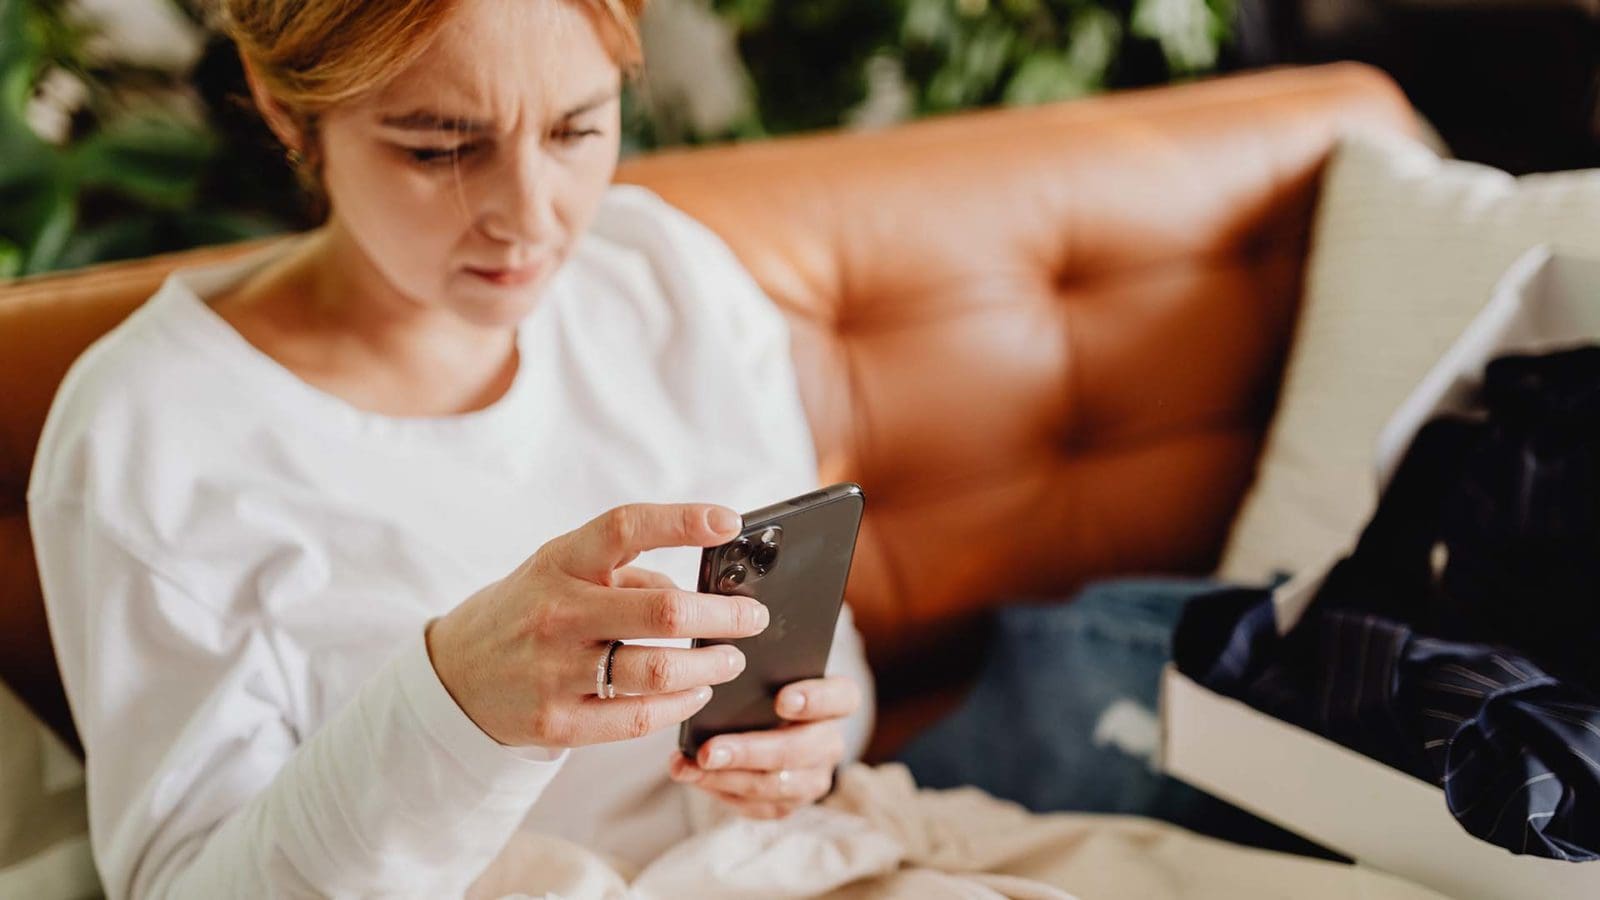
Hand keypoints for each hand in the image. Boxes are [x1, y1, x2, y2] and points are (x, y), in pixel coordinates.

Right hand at [425, 503, 770, 749]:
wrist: (454, 675)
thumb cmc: (528, 609)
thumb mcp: (561, 570)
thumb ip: (626, 573)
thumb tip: (699, 591)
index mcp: (560, 562)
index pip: (625, 528)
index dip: (682, 521)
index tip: (729, 522)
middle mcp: (558, 613)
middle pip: (663, 610)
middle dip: (724, 615)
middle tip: (754, 618)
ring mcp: (556, 672)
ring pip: (659, 672)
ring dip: (710, 666)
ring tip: (730, 659)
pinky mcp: (559, 723)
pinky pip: (639, 717)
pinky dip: (681, 704)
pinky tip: (697, 692)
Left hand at [667, 674, 860, 818]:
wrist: (767, 726)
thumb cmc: (765, 690)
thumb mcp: (769, 673)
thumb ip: (758, 671)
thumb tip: (719, 668)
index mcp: (837, 700)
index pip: (842, 698)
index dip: (815, 700)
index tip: (781, 700)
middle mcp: (829, 741)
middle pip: (799, 750)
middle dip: (749, 752)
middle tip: (708, 751)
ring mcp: (813, 777)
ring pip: (776, 784)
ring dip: (728, 777)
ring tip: (690, 768)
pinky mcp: (789, 803)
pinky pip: (758, 806)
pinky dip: (722, 792)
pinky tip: (693, 777)